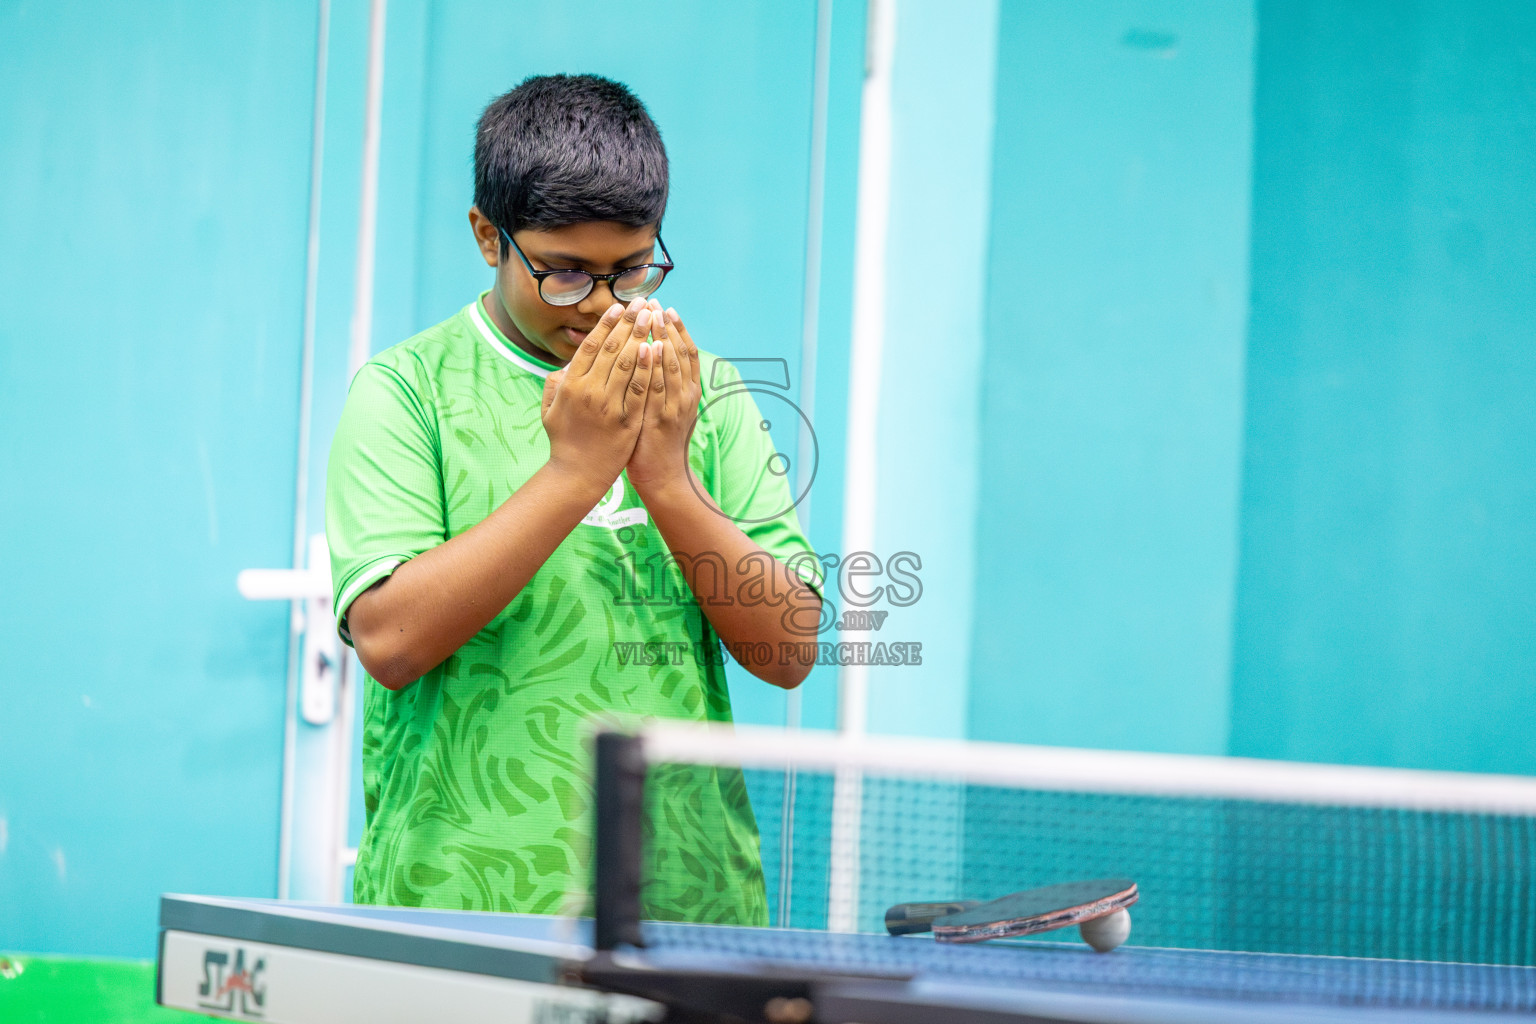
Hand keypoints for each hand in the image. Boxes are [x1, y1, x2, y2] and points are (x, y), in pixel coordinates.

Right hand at [541, 298, 655, 494]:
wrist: (576, 474)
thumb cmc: (564, 439)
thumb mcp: (549, 408)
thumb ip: (556, 382)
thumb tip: (567, 363)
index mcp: (570, 385)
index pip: (590, 346)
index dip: (605, 324)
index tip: (618, 307)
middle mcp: (588, 391)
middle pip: (612, 349)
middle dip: (628, 322)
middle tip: (642, 303)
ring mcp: (608, 406)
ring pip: (627, 364)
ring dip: (641, 336)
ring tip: (652, 317)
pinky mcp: (626, 420)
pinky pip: (639, 389)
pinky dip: (648, 367)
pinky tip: (656, 348)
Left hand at [625, 300, 701, 494]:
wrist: (662, 476)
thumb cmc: (655, 441)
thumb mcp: (663, 408)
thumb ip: (660, 384)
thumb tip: (651, 357)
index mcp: (688, 392)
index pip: (686, 352)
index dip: (677, 328)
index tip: (666, 307)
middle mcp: (686, 396)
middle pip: (680, 352)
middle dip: (667, 326)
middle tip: (655, 302)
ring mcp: (675, 406)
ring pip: (672, 365)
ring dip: (663, 337)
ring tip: (652, 315)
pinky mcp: (661, 418)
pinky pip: (659, 386)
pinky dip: (656, 365)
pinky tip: (650, 346)